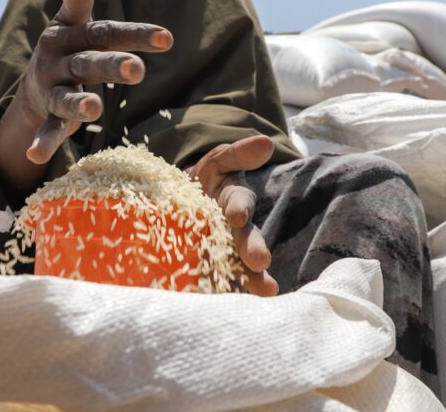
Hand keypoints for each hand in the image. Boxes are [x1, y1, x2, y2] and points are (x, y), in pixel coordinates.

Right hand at [17, 0, 172, 163]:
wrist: (31, 85)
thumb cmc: (66, 48)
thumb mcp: (71, 23)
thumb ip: (79, 0)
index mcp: (69, 36)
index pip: (105, 33)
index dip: (135, 35)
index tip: (167, 38)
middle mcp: (58, 61)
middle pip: (88, 63)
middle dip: (111, 65)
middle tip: (137, 70)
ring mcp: (52, 90)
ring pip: (67, 97)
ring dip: (80, 103)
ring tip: (95, 109)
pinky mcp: (48, 116)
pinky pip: (46, 129)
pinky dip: (42, 142)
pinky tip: (37, 157)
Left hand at [185, 135, 278, 296]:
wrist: (179, 201)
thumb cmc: (204, 181)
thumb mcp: (218, 161)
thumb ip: (239, 154)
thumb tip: (266, 142)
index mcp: (235, 203)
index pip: (240, 204)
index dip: (238, 208)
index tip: (236, 215)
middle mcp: (233, 232)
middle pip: (245, 241)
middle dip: (252, 251)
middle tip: (260, 264)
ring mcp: (221, 252)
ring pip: (237, 266)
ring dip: (249, 279)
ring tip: (263, 293)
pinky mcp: (205, 267)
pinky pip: (211, 281)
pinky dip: (213, 292)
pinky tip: (211, 303)